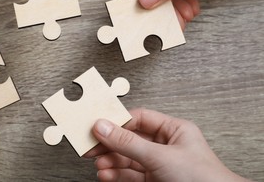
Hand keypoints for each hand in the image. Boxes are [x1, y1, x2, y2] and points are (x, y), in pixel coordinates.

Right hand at [85, 108, 246, 181]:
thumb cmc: (203, 179)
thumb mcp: (160, 156)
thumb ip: (129, 142)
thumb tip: (104, 127)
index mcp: (173, 130)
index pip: (139, 119)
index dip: (118, 121)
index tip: (99, 125)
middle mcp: (165, 146)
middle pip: (130, 139)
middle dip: (110, 144)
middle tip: (91, 146)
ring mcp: (159, 165)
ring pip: (128, 159)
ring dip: (111, 162)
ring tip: (98, 164)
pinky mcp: (154, 181)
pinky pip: (131, 174)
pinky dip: (117, 175)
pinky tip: (106, 174)